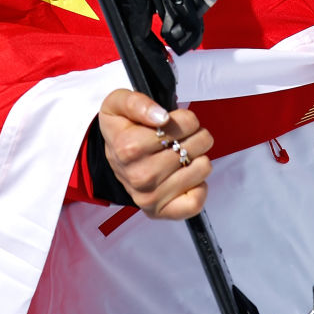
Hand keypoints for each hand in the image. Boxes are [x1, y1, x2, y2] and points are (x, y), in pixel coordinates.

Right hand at [98, 89, 212, 219]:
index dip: (188, 118)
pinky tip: (186, 173)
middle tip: (184, 136)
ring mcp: (149, 196)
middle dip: (196, 135)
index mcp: (128, 147)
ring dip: (199, 157)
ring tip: (184, 153)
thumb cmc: (120, 129)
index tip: (178, 119)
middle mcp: (139, 175)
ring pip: (200, 169)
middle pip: (194, 146)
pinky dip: (199, 186)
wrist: (113, 157)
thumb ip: (137, 103)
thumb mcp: (118, 103)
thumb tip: (162, 117)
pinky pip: (194, 202)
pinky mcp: (159, 211)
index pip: (182, 125)